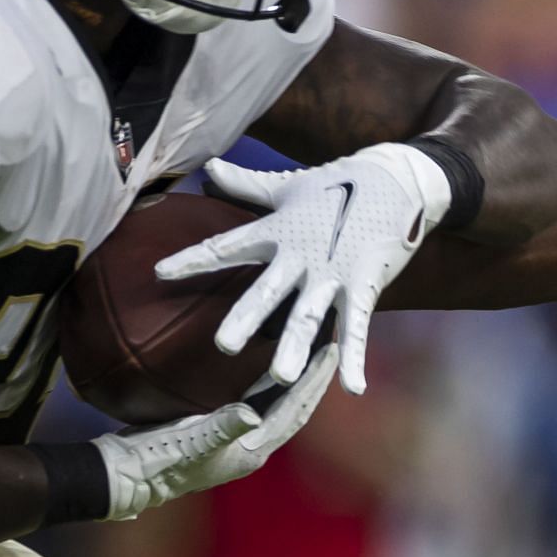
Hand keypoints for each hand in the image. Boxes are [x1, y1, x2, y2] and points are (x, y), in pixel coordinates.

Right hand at [94, 344, 337, 519]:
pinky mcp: (220, 430)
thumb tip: (254, 414)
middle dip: (313, 377)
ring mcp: (236, 439)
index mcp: (252, 451)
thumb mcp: (191, 443)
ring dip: (295, 379)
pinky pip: (257, 401)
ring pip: (279, 403)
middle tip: (331, 342)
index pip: (294, 410)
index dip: (314, 381)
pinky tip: (272, 365)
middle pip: (294, 406)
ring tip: (310, 349)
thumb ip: (223, 427)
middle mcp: (252, 446)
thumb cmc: (158, 461)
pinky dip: (271, 383)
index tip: (331, 351)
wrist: (126, 474)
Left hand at [155, 145, 451, 394]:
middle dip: (247, 317)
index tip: (159, 274)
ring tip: (281, 378)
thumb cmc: (337, 184)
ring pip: (311, 313)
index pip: (227, 246)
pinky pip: (358, 325)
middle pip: (268, 290)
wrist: (397, 178)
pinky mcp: (364, 282)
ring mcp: (333, 271)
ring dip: (297, 346)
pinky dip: (356, 356)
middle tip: (224, 346)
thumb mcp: (287, 186)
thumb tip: (208, 168)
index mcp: (277, 232)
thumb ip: (246, 186)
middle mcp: (301, 254)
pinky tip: (353, 388)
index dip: (192, 259)